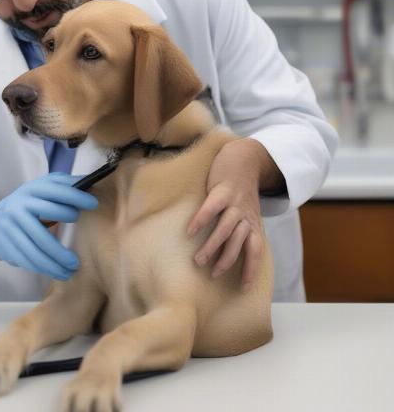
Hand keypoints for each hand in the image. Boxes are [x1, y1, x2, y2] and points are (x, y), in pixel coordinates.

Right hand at [0, 172, 97, 280]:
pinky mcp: (5, 243)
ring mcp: (11, 225)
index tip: (94, 205)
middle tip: (79, 257)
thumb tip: (91, 181)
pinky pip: (27, 258)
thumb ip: (64, 185)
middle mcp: (20, 205)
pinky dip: (44, 268)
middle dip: (66, 232)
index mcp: (32, 189)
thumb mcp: (42, 189)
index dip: (76, 196)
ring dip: (56, 261)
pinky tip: (57, 272)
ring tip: (72, 269)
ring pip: (37, 246)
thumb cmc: (28, 205)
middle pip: (47, 223)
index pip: (57, 190)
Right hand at [186, 139, 266, 292]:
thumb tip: (226, 252)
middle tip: (213, 275)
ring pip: (226, 228)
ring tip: (198, 260)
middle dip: (228, 260)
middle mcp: (246, 214)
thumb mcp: (246, 211)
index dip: (251, 268)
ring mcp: (235, 202)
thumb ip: (239, 229)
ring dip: (213, 246)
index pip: (255, 249)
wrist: (243, 159)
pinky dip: (202, 219)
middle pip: (239, 242)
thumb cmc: (239, 191)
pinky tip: (190, 230)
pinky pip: (212, 207)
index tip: (243, 288)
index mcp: (252, 222)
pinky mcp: (222, 190)